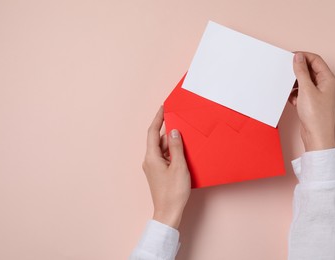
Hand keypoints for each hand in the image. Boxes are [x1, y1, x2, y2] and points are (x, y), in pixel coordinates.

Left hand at [142, 106, 190, 228]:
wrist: (168, 213)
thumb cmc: (173, 192)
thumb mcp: (179, 166)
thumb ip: (176, 147)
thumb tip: (173, 132)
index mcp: (151, 157)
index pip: (152, 132)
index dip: (158, 118)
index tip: (163, 108)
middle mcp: (149, 160)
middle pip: (158, 140)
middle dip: (169, 132)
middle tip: (181, 124)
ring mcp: (153, 167)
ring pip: (162, 149)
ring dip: (172, 144)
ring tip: (185, 143)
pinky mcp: (158, 173)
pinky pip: (164, 157)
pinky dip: (172, 153)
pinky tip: (182, 154)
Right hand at [289, 52, 334, 151]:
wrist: (316, 136)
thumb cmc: (316, 116)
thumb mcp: (306, 90)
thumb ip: (301, 72)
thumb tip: (298, 57)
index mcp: (328, 79)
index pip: (316, 60)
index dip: (303, 56)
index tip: (290, 57)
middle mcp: (325, 85)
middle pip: (310, 70)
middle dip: (297, 71)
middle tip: (286, 71)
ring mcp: (318, 94)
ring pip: (304, 81)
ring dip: (295, 83)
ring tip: (289, 88)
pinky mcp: (311, 102)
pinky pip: (300, 92)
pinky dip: (294, 94)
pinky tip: (292, 99)